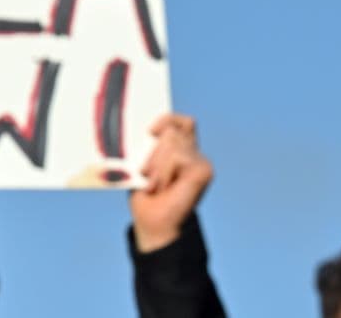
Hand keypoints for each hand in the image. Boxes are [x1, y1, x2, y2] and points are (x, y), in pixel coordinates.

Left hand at [130, 112, 212, 252]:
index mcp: (180, 149)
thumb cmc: (144, 194)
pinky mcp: (204, 170)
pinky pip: (176, 156)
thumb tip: (136, 127)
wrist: (152, 221)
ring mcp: (201, 161)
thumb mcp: (140, 163)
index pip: (182, 121)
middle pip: (171, 129)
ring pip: (171, 140)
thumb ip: (146, 144)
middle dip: (151, 151)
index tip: (149, 131)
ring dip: (155, 164)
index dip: (167, 119)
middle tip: (147, 174)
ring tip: (155, 183)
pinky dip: (163, 171)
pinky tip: (164, 187)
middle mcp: (193, 153)